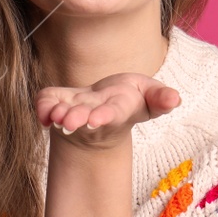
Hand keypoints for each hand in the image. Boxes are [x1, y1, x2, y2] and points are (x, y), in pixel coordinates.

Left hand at [35, 72, 180, 149]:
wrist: (101, 112)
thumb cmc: (129, 99)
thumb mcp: (150, 96)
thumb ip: (161, 97)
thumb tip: (176, 98)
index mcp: (117, 112)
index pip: (112, 115)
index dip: (104, 116)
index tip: (96, 119)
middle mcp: (92, 116)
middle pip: (84, 120)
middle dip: (76, 119)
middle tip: (69, 120)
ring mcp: (73, 112)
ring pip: (62, 115)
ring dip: (57, 115)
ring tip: (55, 114)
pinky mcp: (56, 105)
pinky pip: (45, 105)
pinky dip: (41, 106)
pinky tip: (43, 110)